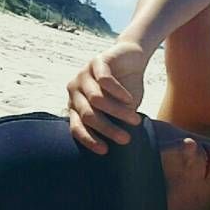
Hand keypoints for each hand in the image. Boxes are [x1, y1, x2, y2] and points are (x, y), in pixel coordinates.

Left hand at [65, 40, 147, 154]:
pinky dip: (119, 93)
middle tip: (126, 139)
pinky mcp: (96, 62)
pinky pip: (105, 81)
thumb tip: (122, 143)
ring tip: (135, 119)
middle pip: (88, 115)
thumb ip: (116, 121)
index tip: (105, 151)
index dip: (89, 140)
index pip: (76, 126)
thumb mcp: (121, 108)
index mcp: (76, 104)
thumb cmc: (126, 88)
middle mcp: (75, 90)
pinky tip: (130, 100)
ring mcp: (83, 75)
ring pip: (97, 100)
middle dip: (107, 129)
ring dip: (118, 112)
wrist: (132, 59)